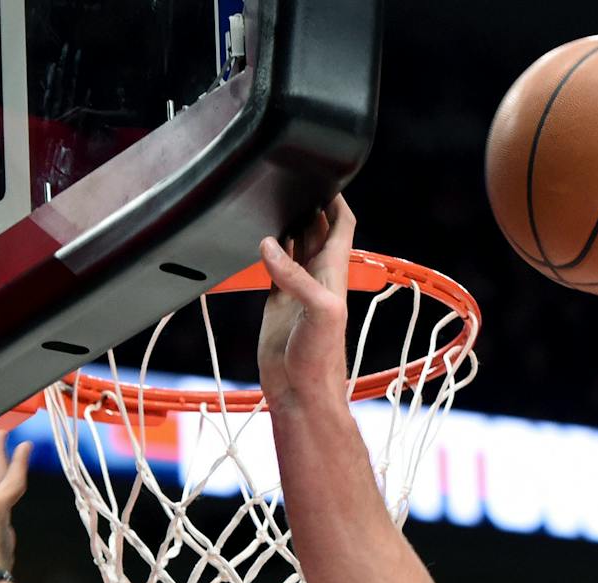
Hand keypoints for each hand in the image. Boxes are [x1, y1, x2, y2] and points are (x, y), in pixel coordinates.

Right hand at [256, 195, 355, 406]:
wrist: (301, 393)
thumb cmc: (321, 359)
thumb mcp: (319, 312)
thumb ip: (296, 277)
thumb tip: (270, 244)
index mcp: (333, 271)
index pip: (341, 224)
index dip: (336, 199)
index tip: (324, 174)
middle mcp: (316, 275)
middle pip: (316, 227)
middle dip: (307, 203)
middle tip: (288, 178)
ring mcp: (296, 287)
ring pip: (293, 244)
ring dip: (286, 223)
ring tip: (270, 199)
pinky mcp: (276, 302)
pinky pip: (272, 267)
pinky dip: (266, 250)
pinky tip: (256, 239)